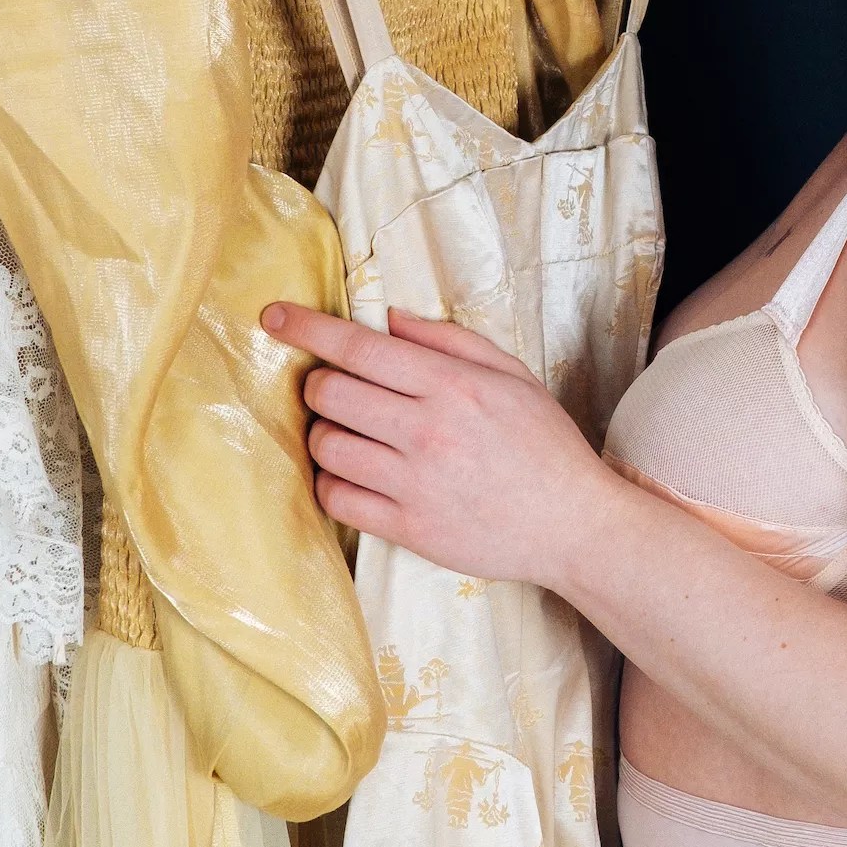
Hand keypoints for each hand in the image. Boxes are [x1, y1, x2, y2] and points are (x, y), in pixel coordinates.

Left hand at [260, 302, 613, 589]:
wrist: (574, 524)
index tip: (272, 317)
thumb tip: (390, 318)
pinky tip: (353, 475)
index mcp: (451, 384)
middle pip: (327, 393)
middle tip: (339, 391)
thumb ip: (449, 340)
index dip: (305, 328)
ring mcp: (414, 483)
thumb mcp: (510, 374)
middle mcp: (426, 429)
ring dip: (326, 435)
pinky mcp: (408, 529)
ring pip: (325, 446)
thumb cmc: (545, 444)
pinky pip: (336, 499)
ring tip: (354, 436)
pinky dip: (331, 482)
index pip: (357, 347)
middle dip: (319, 385)